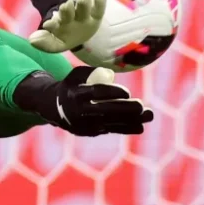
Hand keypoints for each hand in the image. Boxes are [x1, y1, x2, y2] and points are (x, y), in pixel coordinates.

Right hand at [12, 66, 153, 136]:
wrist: (54, 108)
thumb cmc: (71, 85)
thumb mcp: (76, 74)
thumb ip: (93, 72)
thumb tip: (111, 74)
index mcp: (75, 94)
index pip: (95, 94)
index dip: (111, 93)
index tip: (127, 92)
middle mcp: (80, 111)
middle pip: (106, 111)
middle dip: (125, 109)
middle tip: (141, 105)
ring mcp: (86, 124)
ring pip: (112, 122)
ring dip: (132, 120)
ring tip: (149, 115)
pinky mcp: (92, 132)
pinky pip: (112, 129)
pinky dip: (126, 128)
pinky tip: (141, 126)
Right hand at [28, 0, 106, 52]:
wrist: (78, 35)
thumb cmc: (61, 35)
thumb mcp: (49, 39)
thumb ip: (41, 39)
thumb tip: (31, 40)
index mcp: (61, 37)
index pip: (55, 35)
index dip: (51, 29)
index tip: (47, 24)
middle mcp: (73, 28)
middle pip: (70, 19)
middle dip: (67, 12)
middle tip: (65, 4)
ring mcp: (85, 20)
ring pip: (84, 12)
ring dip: (83, 5)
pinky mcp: (95, 15)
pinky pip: (99, 10)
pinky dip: (101, 2)